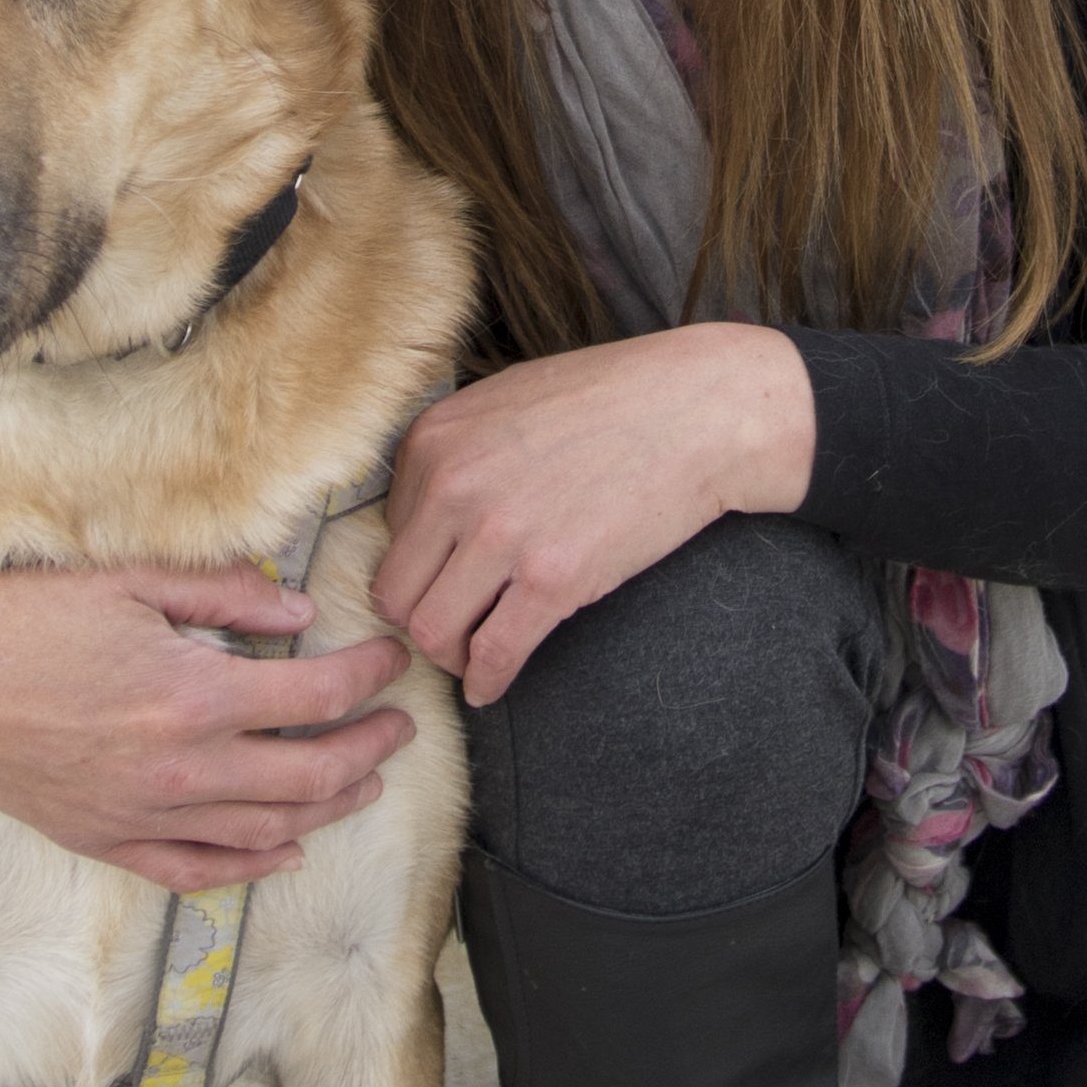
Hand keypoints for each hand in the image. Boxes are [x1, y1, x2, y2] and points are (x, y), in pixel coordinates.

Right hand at [0, 509, 417, 892]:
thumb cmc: (21, 617)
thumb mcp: (127, 579)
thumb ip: (222, 594)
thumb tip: (299, 613)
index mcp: (191, 695)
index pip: (315, 699)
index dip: (368, 679)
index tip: (393, 661)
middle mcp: (178, 770)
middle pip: (308, 777)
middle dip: (368, 748)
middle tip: (400, 726)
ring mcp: (142, 816)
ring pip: (266, 831)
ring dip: (327, 808)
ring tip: (362, 781)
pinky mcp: (105, 841)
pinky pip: (197, 871)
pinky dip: (251, 865)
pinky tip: (284, 852)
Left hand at [374, 325, 816, 708]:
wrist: (699, 411)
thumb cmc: (612, 400)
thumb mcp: (508, 401)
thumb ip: (458, 453)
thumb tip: (427, 512)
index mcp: (434, 440)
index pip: (388, 534)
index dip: (419, 565)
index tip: (446, 579)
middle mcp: (453, 486)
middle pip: (395, 592)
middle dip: (419, 619)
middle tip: (452, 628)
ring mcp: (501, 534)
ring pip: (432, 631)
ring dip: (449, 656)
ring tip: (473, 656)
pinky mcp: (552, 578)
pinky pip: (493, 654)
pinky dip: (486, 682)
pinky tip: (492, 686)